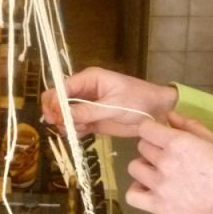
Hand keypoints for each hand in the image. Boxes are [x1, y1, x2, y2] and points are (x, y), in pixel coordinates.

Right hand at [41, 67, 176, 137]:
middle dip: (56, 113)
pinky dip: (74, 131)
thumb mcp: (114, 105)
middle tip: (63, 126)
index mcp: (89, 79)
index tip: (56, 117)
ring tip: (81, 130)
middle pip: (58, 99)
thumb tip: (63, 115)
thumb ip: (89, 110)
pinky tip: (84, 133)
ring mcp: (86, 106)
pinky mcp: (91, 119)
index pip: (62, 87)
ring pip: (63, 114)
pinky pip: (74, 125)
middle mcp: (84, 91)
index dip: (55, 101)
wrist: (157, 112)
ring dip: (66, 124)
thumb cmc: (138, 100)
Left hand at [125, 113, 212, 213]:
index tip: (162, 135)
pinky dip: (138, 191)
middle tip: (168, 156)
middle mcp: (165, 162)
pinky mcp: (159, 207)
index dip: (153, 129)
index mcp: (178, 143)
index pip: (145, 128)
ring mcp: (160, 186)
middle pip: (141, 146)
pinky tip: (151, 189)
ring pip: (134, 168)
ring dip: (145, 168)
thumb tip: (170, 116)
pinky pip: (133, 195)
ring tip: (160, 173)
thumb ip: (191, 126)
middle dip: (153, 147)